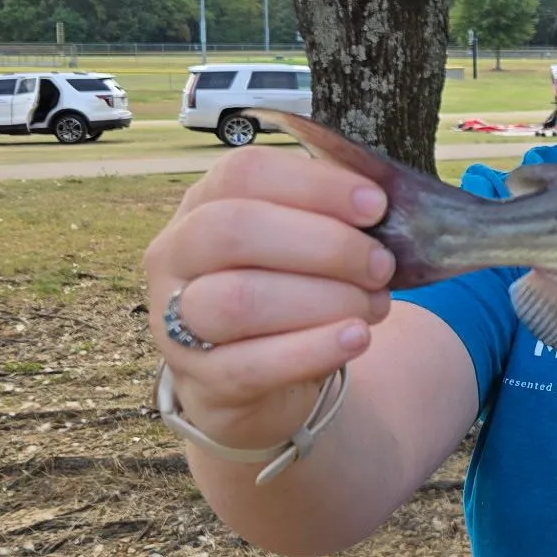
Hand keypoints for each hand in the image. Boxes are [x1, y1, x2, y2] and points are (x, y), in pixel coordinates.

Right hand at [142, 146, 393, 448]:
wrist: (261, 380)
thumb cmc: (287, 292)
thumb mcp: (299, 247)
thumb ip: (329, 220)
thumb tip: (382, 207)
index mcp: (201, 205)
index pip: (245, 173)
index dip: (315, 185)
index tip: (375, 205)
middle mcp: (174, 257)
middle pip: (234, 230)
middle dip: (324, 245)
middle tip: (380, 264)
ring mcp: (176, 323)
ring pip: (239, 300)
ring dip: (324, 299)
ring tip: (375, 304)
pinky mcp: (202, 382)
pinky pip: (253, 365)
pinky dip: (314, 348)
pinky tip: (357, 337)